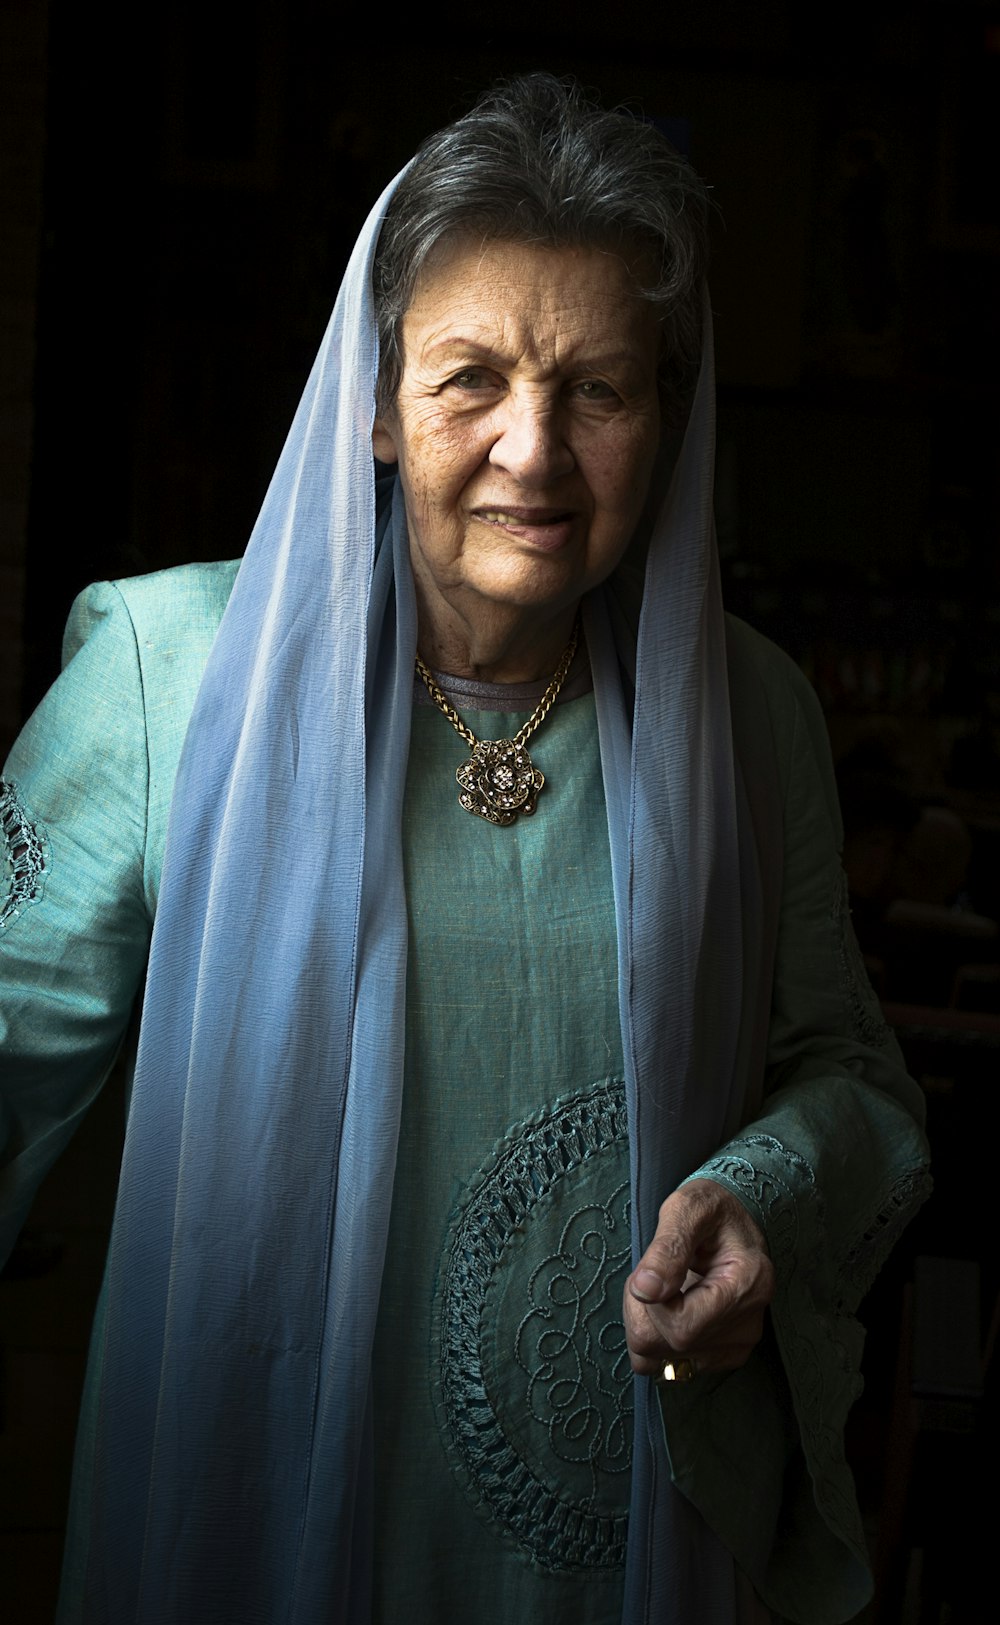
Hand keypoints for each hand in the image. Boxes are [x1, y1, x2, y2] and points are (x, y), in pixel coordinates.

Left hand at [623, 1179, 774, 1377]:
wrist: (734, 1218)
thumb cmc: (710, 1209)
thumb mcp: (686, 1209)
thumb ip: (666, 1248)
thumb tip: (645, 1291)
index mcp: (748, 1285)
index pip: (682, 1328)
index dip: (651, 1305)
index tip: (650, 1272)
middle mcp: (749, 1326)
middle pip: (670, 1349)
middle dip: (643, 1313)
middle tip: (652, 1276)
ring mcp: (738, 1345)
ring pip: (665, 1362)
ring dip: (649, 1326)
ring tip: (664, 1289)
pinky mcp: (724, 1355)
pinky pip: (672, 1365)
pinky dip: (660, 1337)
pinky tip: (673, 1306)